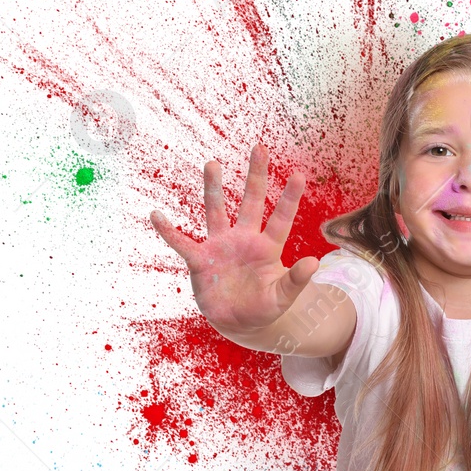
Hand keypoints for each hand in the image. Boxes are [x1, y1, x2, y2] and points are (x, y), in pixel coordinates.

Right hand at [150, 145, 317, 339]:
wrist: (238, 322)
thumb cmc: (263, 307)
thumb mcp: (282, 298)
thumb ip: (296, 281)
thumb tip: (314, 263)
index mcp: (267, 248)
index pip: (280, 218)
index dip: (289, 198)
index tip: (299, 174)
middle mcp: (244, 240)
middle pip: (250, 202)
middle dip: (255, 176)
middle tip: (259, 147)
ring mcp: (220, 247)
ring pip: (216, 212)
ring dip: (214, 189)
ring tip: (213, 164)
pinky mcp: (200, 261)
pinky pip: (182, 243)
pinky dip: (169, 232)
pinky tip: (156, 215)